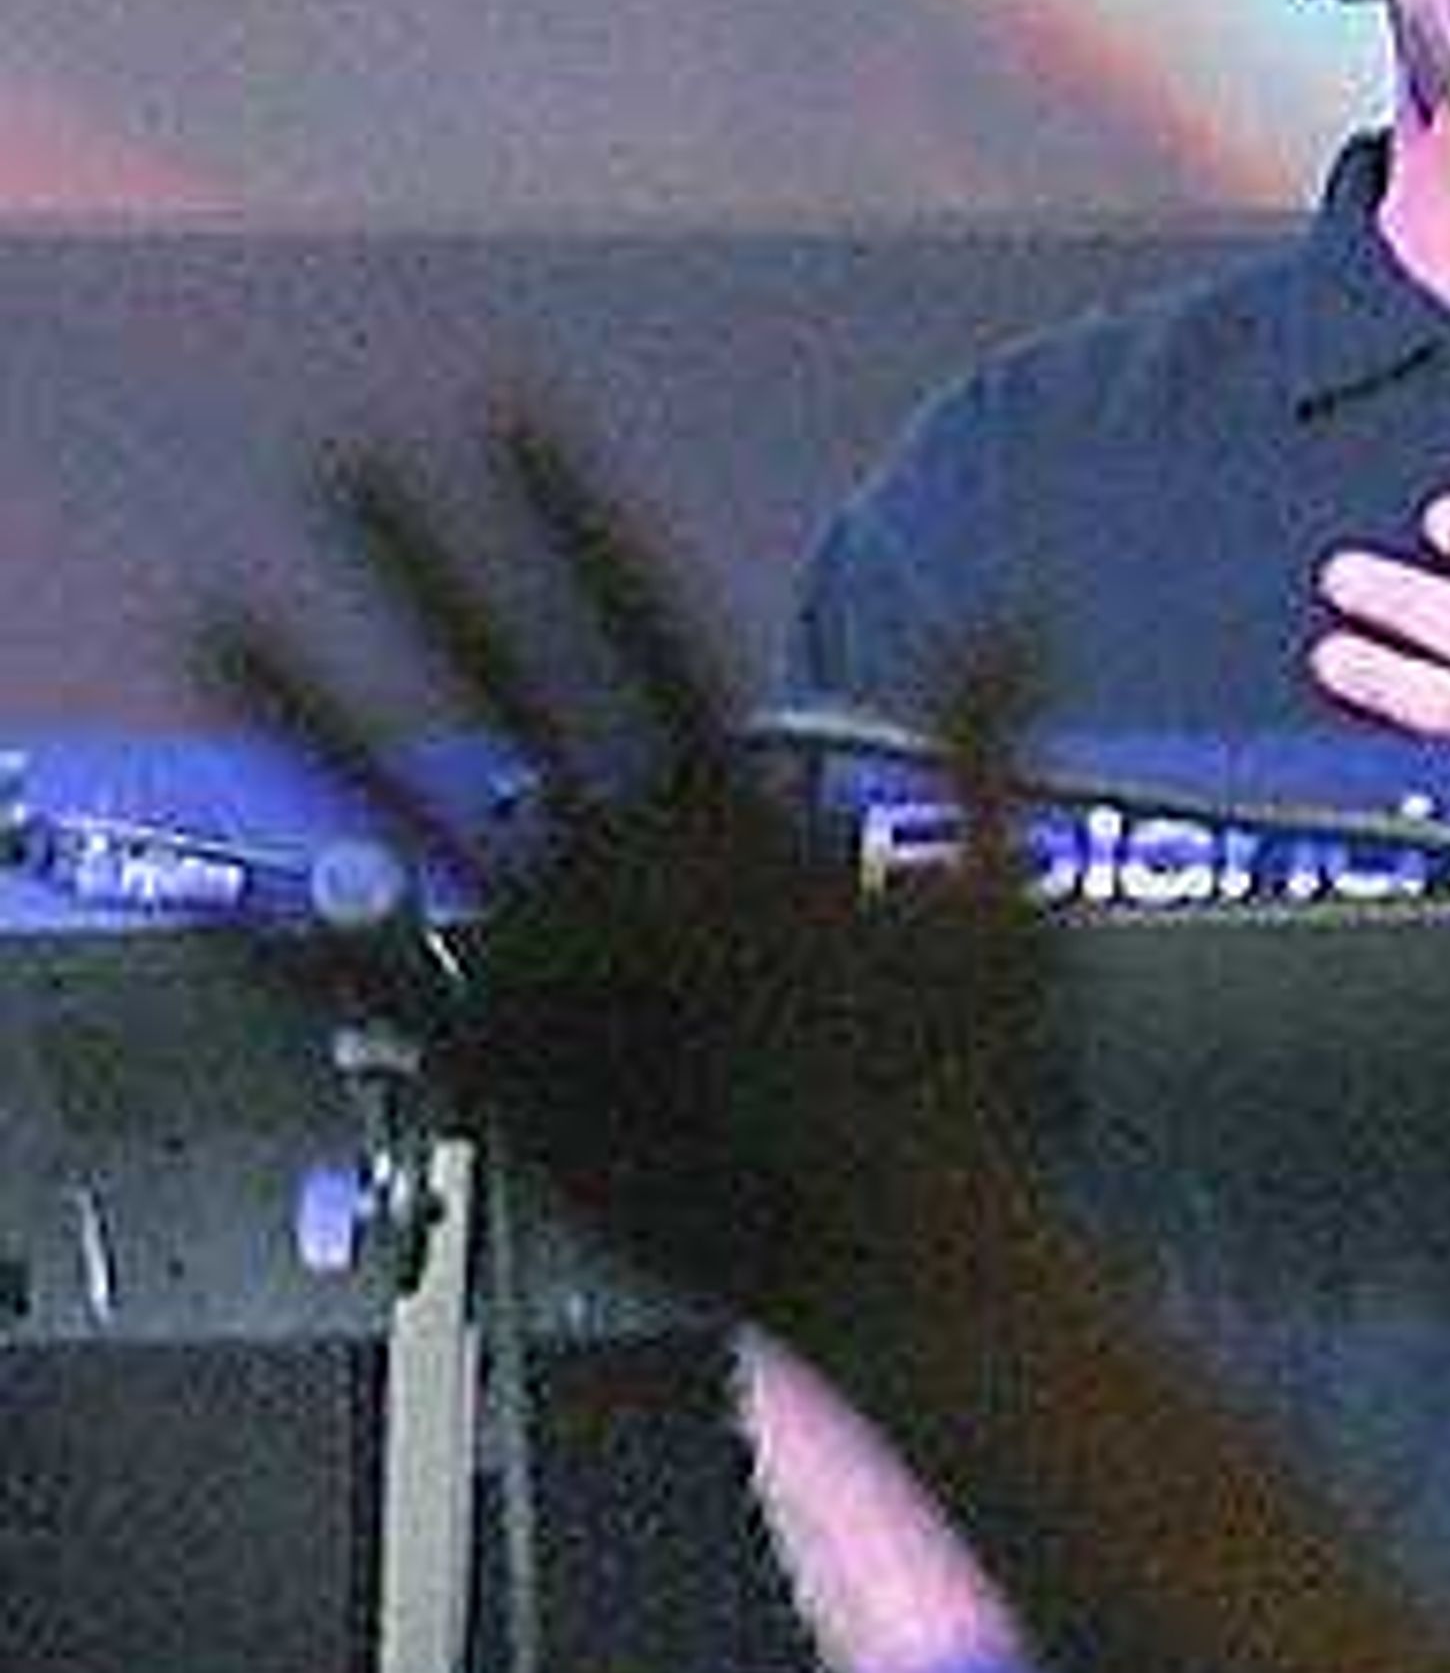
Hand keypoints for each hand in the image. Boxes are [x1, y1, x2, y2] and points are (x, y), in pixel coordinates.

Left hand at [199, 421, 1053, 1353]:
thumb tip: (1017, 609)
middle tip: (348, 457)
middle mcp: (632, 875)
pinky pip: (373, 1002)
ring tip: (221, 620)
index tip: (508, 407)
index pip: (632, 617)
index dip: (565, 508)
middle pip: (503, 680)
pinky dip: (280, 949)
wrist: (905, 1266)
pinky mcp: (510, 1084)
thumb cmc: (966, 1090)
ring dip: (306, 714)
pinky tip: (208, 889)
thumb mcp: (998, 893)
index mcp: (740, 816)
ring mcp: (558, 979)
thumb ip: (983, 740)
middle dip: (422, 560)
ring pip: (404, 817)